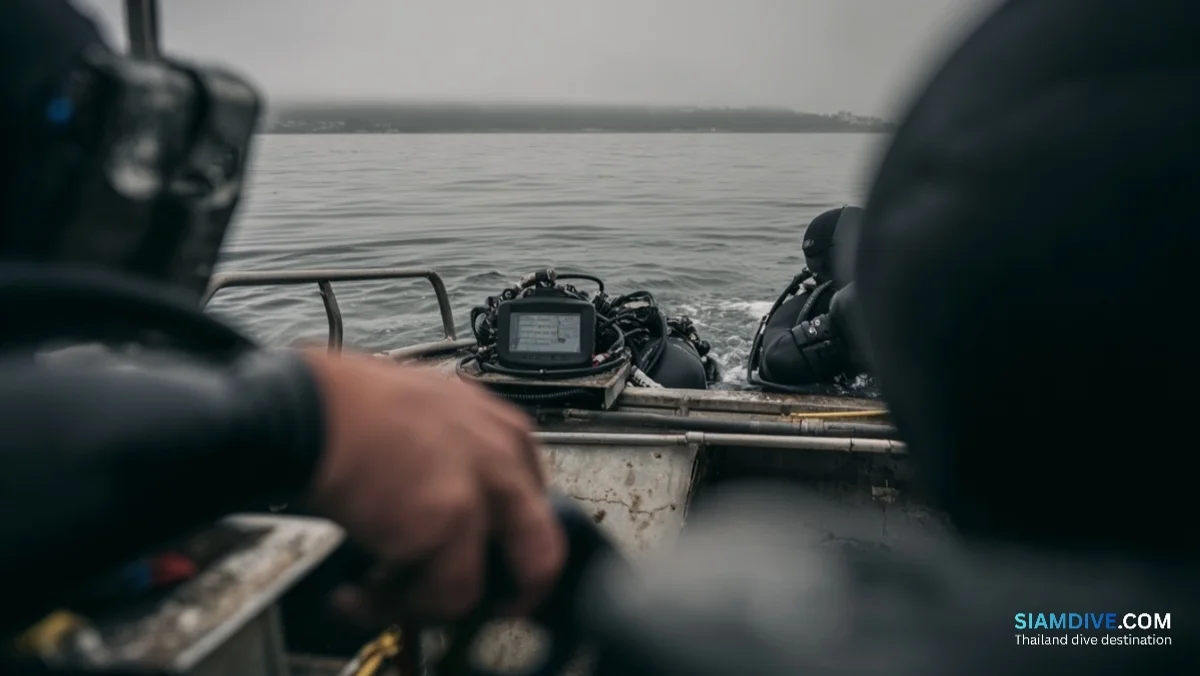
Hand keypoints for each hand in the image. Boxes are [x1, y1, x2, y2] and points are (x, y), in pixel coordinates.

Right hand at [298, 349, 564, 624]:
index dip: (507, 548)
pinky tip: (357, 595)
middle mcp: (502, 459)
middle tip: (479, 610)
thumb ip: (457, 455)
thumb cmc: (350, 409)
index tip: (486, 569)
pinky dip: (395, 608)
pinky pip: (443, 596)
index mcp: (501, 430)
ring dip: (425, 606)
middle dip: (512, 595)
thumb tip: (448, 503)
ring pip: (479, 585)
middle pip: (540, 552)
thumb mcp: (430, 414)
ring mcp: (480, 490)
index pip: (534, 505)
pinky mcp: (450, 520)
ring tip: (380, 599)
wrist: (311, 408)